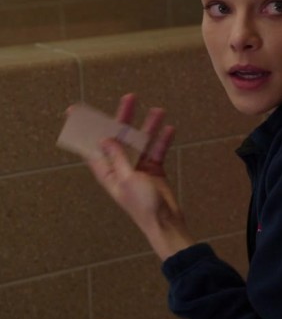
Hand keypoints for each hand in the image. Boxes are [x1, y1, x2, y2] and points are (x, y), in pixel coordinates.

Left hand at [82, 93, 193, 259]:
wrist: (165, 221)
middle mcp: (120, 166)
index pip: (92, 145)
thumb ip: (118, 157)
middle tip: (130, 98)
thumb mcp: (127, 178)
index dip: (84, 128)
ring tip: (159, 111)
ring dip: (150, 127)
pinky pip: (157, 150)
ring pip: (141, 141)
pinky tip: (170, 129)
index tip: (74, 110)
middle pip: (120, 137)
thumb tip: (106, 139)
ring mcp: (138, 167)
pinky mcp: (154, 169)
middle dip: (124, 118)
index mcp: (107, 170)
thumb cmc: (142, 204)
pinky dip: (163, 140)